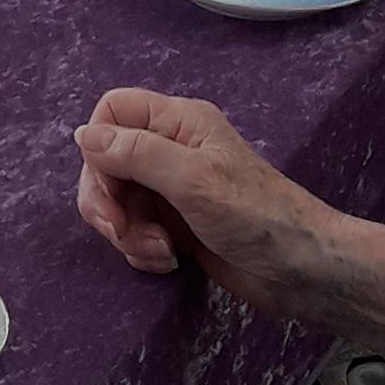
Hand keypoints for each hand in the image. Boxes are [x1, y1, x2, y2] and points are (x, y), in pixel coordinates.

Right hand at [71, 88, 336, 321]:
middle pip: (105, 164)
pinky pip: (134, 232)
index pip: (112, 113)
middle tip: (123, 231)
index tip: (110, 186)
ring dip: (127, 233)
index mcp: (178, 123)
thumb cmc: (256, 216)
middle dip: (108, 202)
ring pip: (117, 202)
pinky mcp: (176, 227)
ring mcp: (172, 191)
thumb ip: (137, 154)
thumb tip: (82, 134)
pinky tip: (169, 261)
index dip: (98, 148)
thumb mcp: (194, 180)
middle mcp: (171, 150)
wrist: (302, 271)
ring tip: (161, 251)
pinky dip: (142, 249)